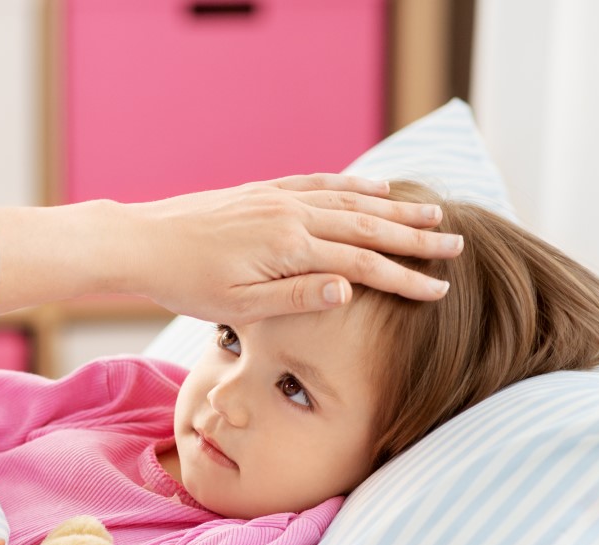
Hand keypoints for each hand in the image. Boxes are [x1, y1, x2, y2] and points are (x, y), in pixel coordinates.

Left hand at [118, 174, 462, 321]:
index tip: (440, 290)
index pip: (363, 264)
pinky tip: (373, 188)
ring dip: (393, 208)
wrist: (141, 242)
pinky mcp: (262, 191)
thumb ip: (297, 296)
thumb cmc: (186, 283)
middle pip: (368, 226)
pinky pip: (319, 183)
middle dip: (415, 238)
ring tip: (430, 213)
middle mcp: (291, 215)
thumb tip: (351, 287)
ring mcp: (278, 198)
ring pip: (349, 200)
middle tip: (457, 245)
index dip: (404, 278)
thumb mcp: (240, 306)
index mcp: (290, 248)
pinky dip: (352, 185)